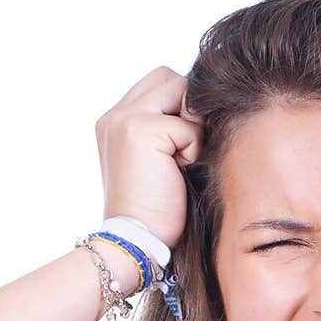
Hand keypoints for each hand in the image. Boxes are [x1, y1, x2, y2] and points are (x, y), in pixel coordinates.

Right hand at [95, 65, 203, 250]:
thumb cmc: (154, 213)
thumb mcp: (158, 163)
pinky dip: (192, 150)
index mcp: (115, 122)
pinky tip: (178, 173)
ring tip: (180, 161)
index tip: (184, 143)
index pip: (159, 84)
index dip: (180, 106)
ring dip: (190, 126)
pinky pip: (188, 125)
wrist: (135, 242)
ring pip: (180, 90)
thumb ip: (169, 131)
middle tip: (186, 150)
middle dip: (188, 109)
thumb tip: (204, 110)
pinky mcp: (140, 130)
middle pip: (170, 78)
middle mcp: (115, 115)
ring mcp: (125, 119)